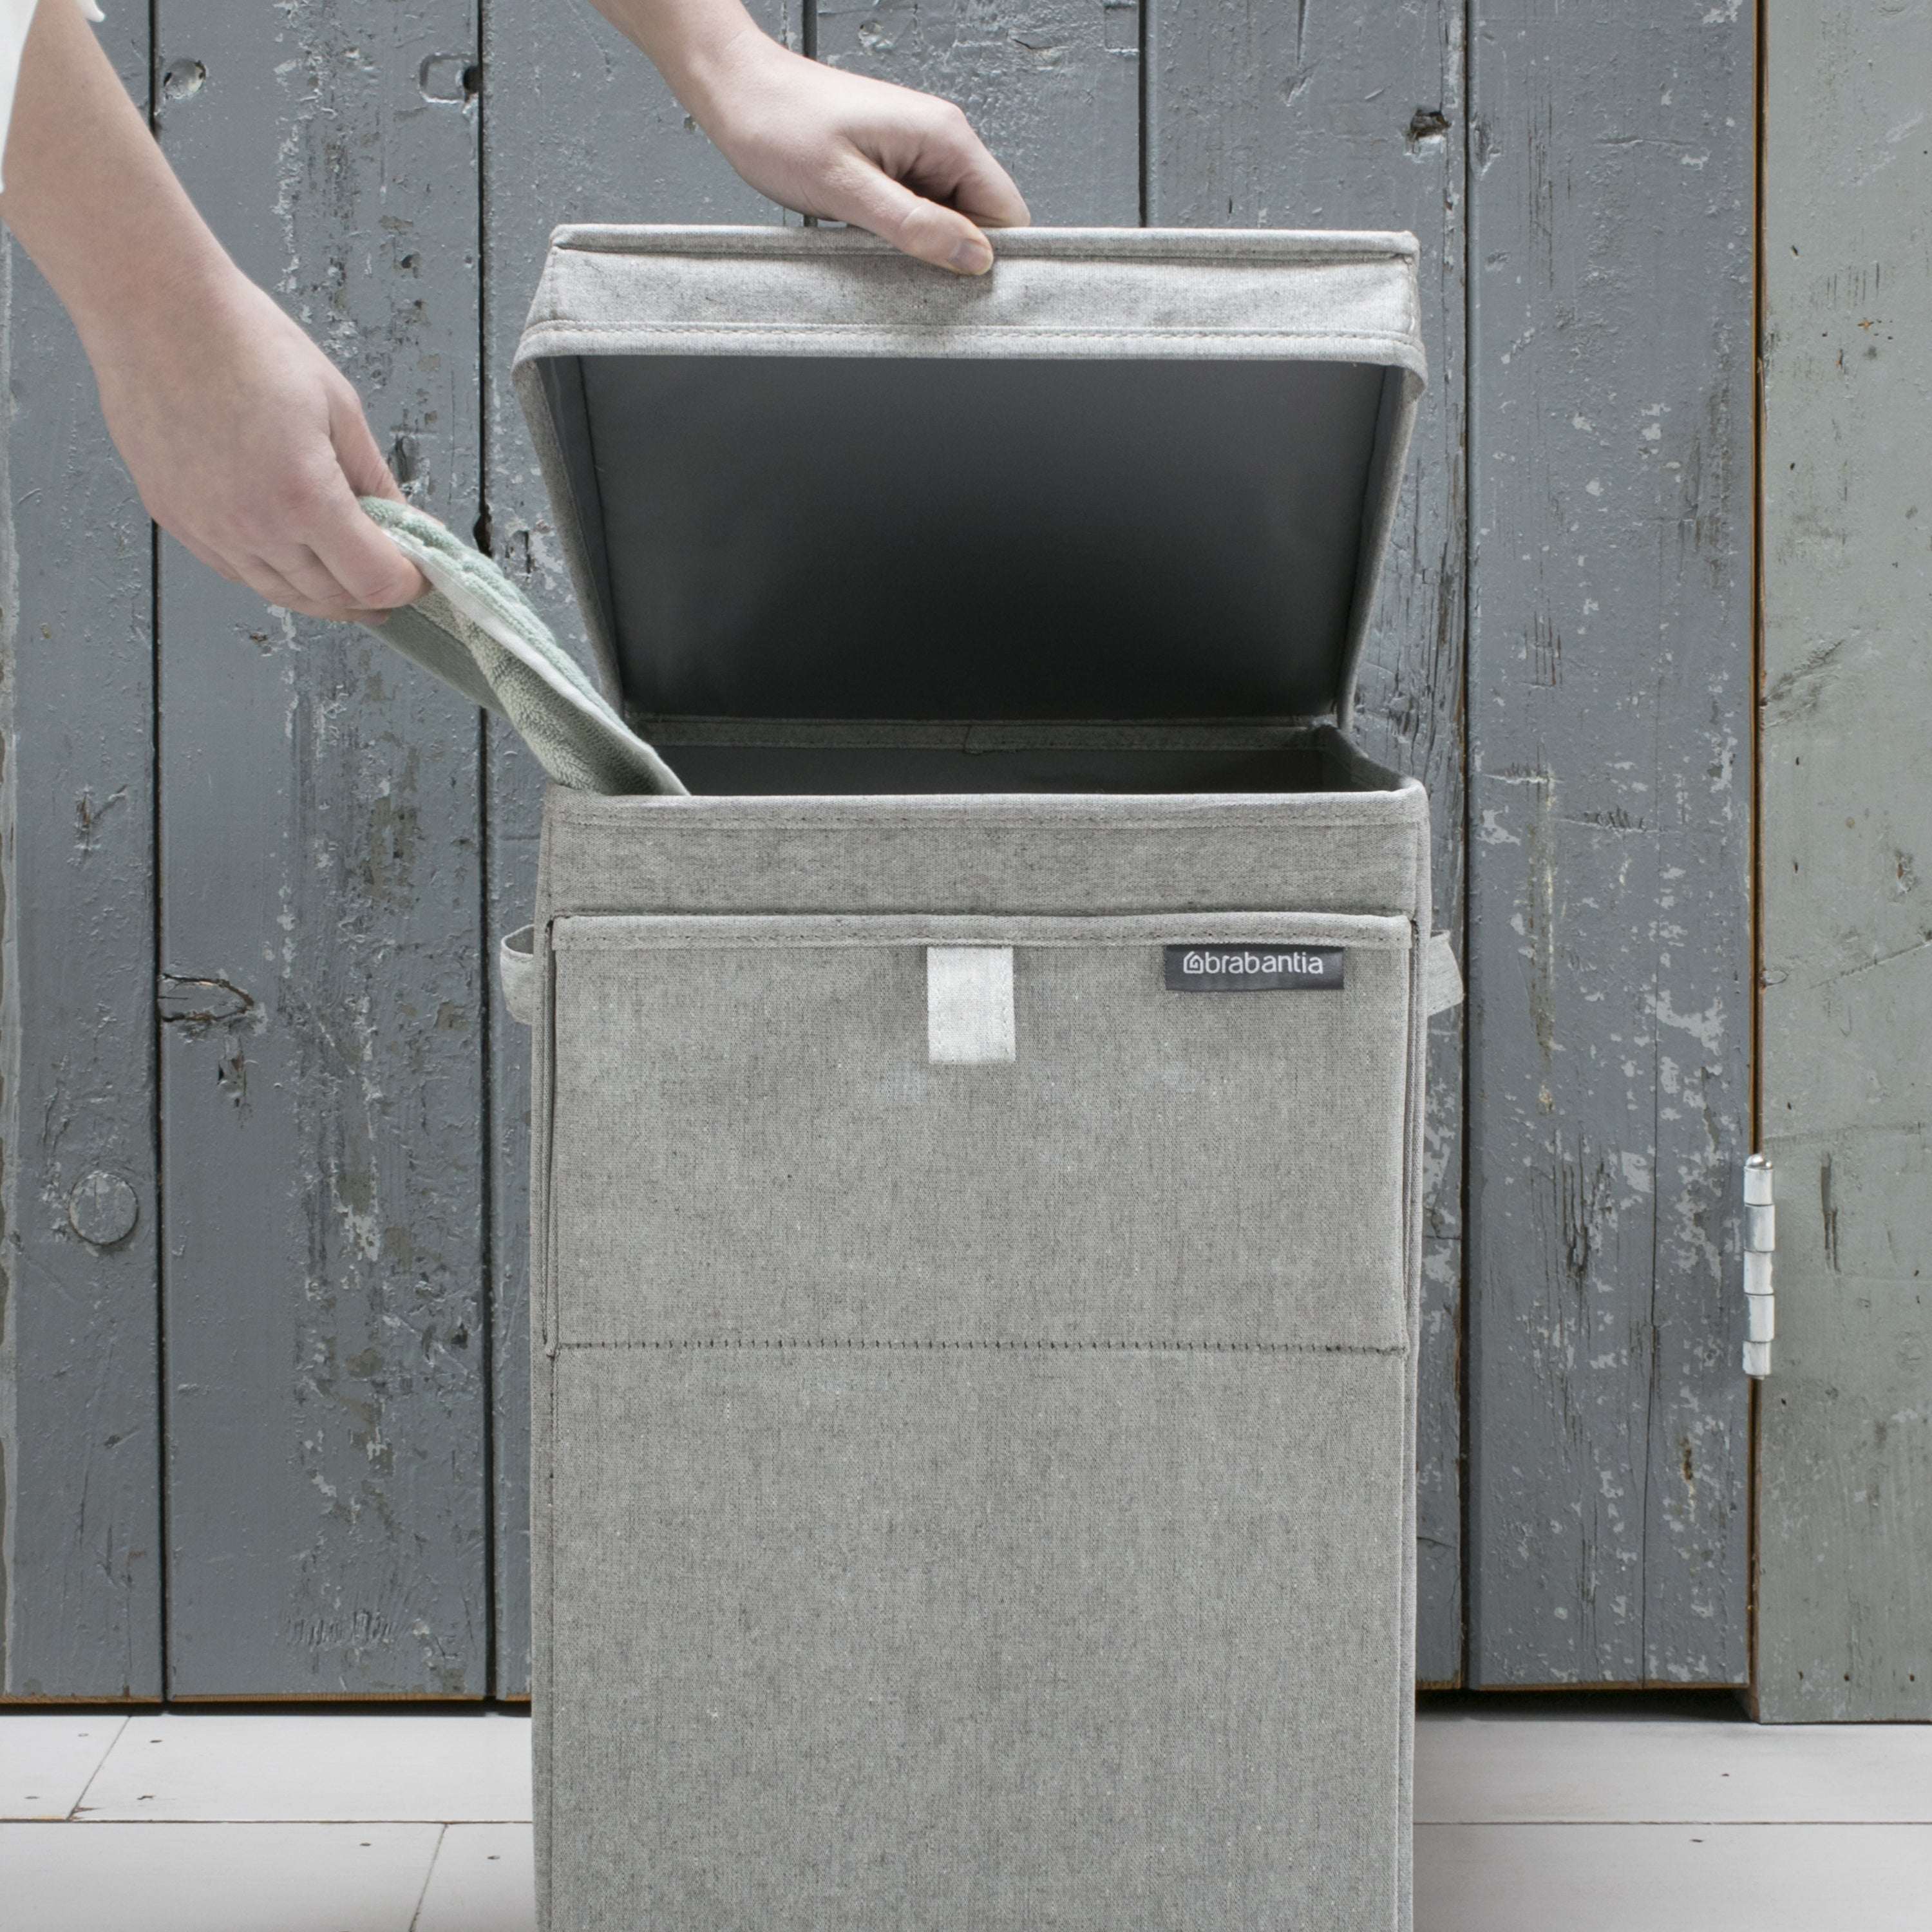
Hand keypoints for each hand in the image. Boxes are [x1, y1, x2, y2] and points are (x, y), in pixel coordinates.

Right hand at [88, 272, 428, 623]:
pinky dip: (273, 575)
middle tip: (390, 584)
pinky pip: (236, 571)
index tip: (420, 575)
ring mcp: (209, 528)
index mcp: (304, 497)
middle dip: (369, 597)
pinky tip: (292, 558)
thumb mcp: (339, 408)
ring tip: (347, 581)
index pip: (374, 580)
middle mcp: (254, 526)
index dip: (407, 585)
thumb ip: (374, 479)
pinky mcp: (176, 518)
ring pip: (281, 593)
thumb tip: (403, 523)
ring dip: (322, 595)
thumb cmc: (245, 343)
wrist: (155, 310)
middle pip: (330, 597)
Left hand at [694, 33, 1030, 273]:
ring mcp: (917, 152)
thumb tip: (974, 256)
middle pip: (982, 221)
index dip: (994, 258)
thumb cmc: (779, 123)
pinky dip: (901, 233)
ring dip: (922, 244)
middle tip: (909, 272)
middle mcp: (939, 139)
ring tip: (875, 241)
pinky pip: (919, 212)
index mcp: (943, 136)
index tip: (966, 289)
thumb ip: (916, 226)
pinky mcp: (895, 165)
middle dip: (954, 255)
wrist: (737, 91)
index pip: (1008, 211)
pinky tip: (867, 232)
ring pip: (949, 220)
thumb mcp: (847, 188)